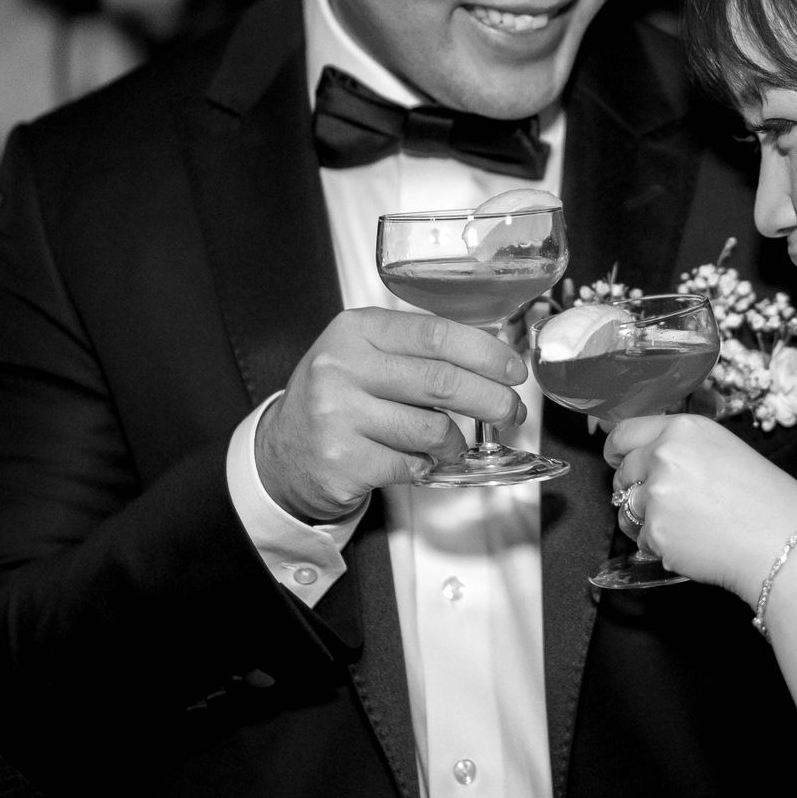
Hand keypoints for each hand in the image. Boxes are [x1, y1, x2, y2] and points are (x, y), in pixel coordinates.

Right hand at [256, 307, 526, 521]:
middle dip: (490, 399)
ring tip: (452, 445)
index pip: (436, 334)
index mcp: (357, 331)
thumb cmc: (339, 398)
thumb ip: (416, 350)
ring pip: (431, 429)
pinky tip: (415, 461)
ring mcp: (339, 416)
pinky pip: (411, 465)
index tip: (514, 370)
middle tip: (511, 411)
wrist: (282, 452)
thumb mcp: (365, 354)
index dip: (485, 353)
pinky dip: (425, 466)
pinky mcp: (343, 461)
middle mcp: (343, 367)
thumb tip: (491, 361)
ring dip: (455, 442)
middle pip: (442, 381)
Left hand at [604, 414, 796, 599]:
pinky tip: (692, 543)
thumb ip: (683, 448)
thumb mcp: (724, 450)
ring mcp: (657, 495)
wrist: (783, 541)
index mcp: (683, 429)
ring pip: (627, 508)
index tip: (616, 459)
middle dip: (633, 488)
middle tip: (662, 503)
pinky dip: (659, 545)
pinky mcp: (656, 532)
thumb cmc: (766, 500)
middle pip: (622, 472)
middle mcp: (664, 456)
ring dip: (643, 520)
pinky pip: (641, 539)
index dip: (616, 449)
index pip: (625, 432)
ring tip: (681, 527)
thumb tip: (649, 456)